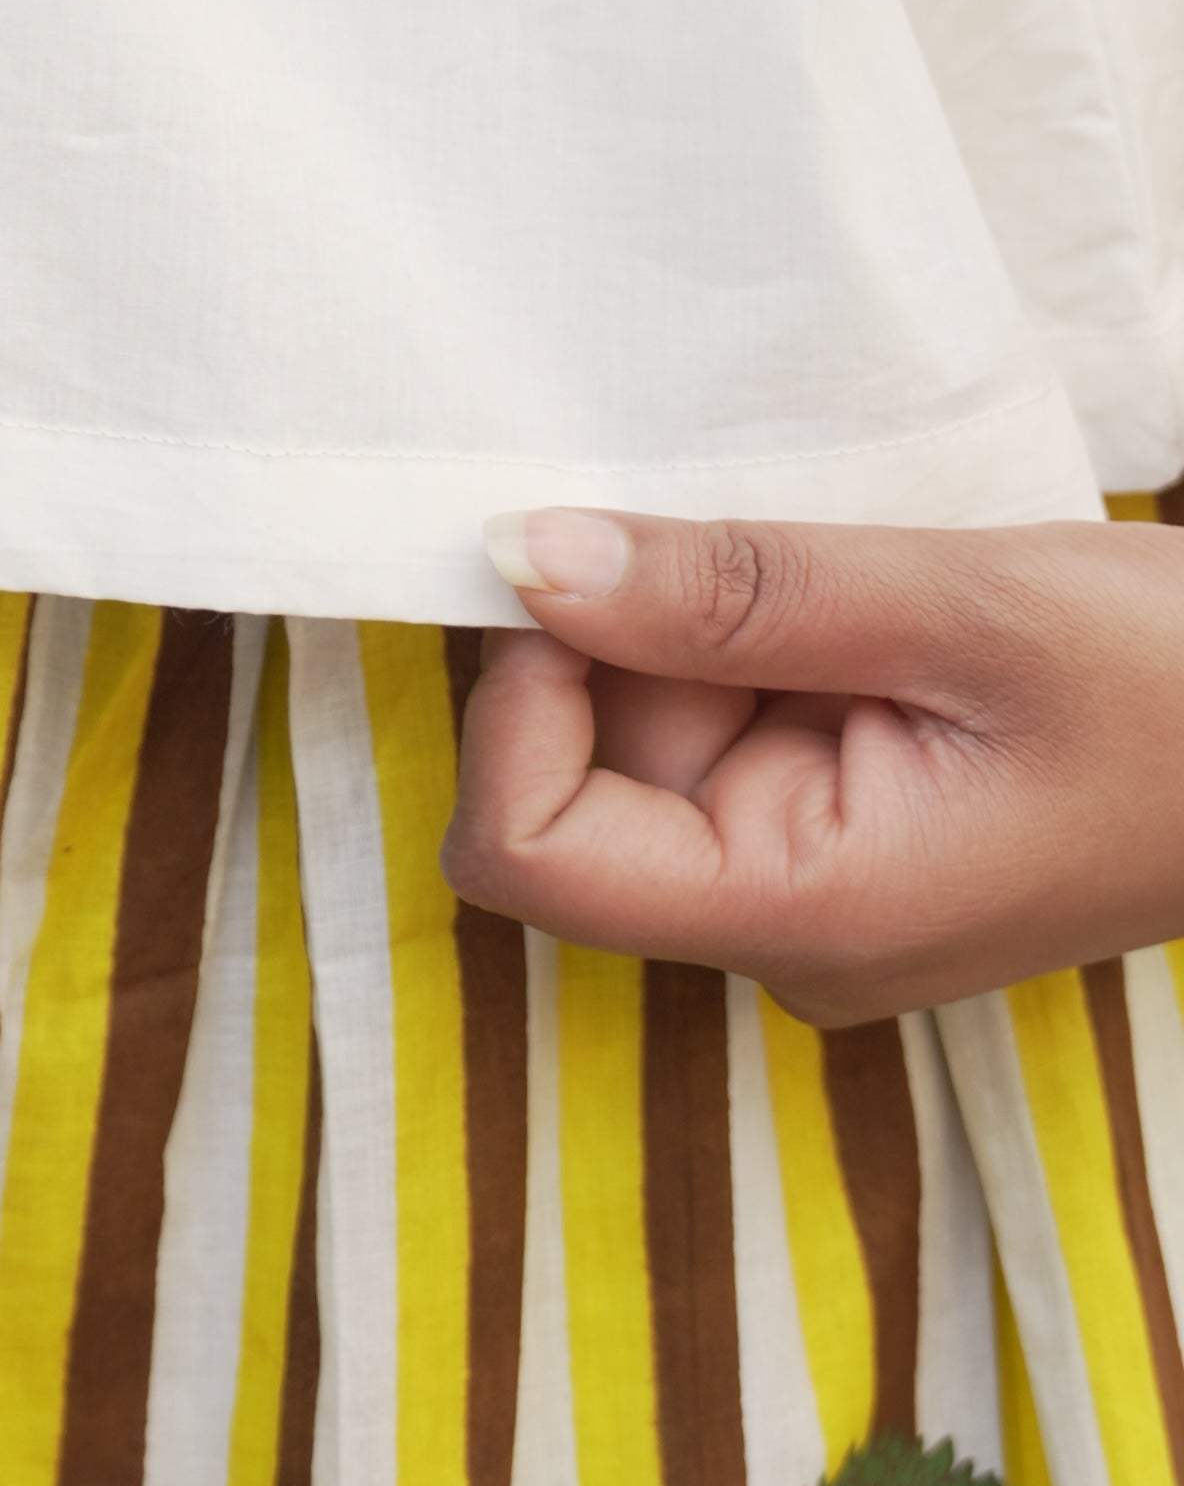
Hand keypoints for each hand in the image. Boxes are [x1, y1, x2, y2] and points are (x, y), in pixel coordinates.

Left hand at [444, 505, 1183, 1021]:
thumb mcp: (966, 608)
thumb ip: (732, 591)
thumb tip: (523, 557)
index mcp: (807, 918)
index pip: (522, 849)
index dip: (518, 702)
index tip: (597, 571)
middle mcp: (785, 930)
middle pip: (579, 777)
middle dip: (636, 645)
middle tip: (781, 554)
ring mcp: (813, 884)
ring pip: (649, 736)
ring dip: (710, 630)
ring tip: (867, 584)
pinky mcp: (844, 829)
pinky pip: (730, 725)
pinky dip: (761, 644)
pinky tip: (871, 605)